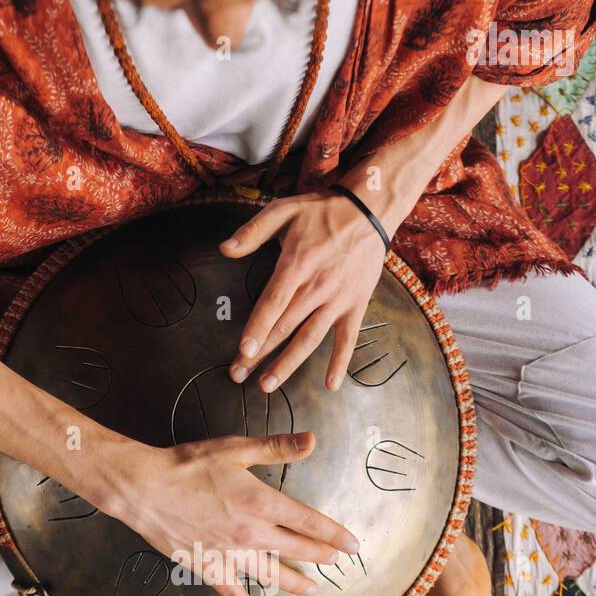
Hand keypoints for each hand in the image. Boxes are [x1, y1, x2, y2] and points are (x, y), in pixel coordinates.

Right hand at [96, 431, 359, 595]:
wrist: (145, 488)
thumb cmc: (188, 465)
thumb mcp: (235, 449)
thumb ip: (276, 448)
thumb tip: (312, 441)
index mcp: (262, 502)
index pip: (310, 522)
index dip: (334, 535)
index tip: (352, 545)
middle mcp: (252, 533)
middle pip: (297, 549)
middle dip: (321, 556)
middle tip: (336, 562)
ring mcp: (232, 555)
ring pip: (273, 575)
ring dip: (296, 583)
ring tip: (312, 589)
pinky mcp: (210, 568)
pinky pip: (235, 595)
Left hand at [220, 190, 387, 393]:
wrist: (370, 210)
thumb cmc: (323, 211)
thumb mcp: (284, 209)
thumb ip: (253, 230)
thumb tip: (224, 249)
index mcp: (297, 264)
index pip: (273, 303)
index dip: (257, 328)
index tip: (244, 351)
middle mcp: (317, 286)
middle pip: (284, 327)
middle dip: (259, 354)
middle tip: (237, 374)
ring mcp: (338, 299)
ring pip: (310, 338)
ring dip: (288, 364)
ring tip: (267, 385)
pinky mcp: (356, 305)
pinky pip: (348, 339)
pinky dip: (340, 362)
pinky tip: (331, 385)